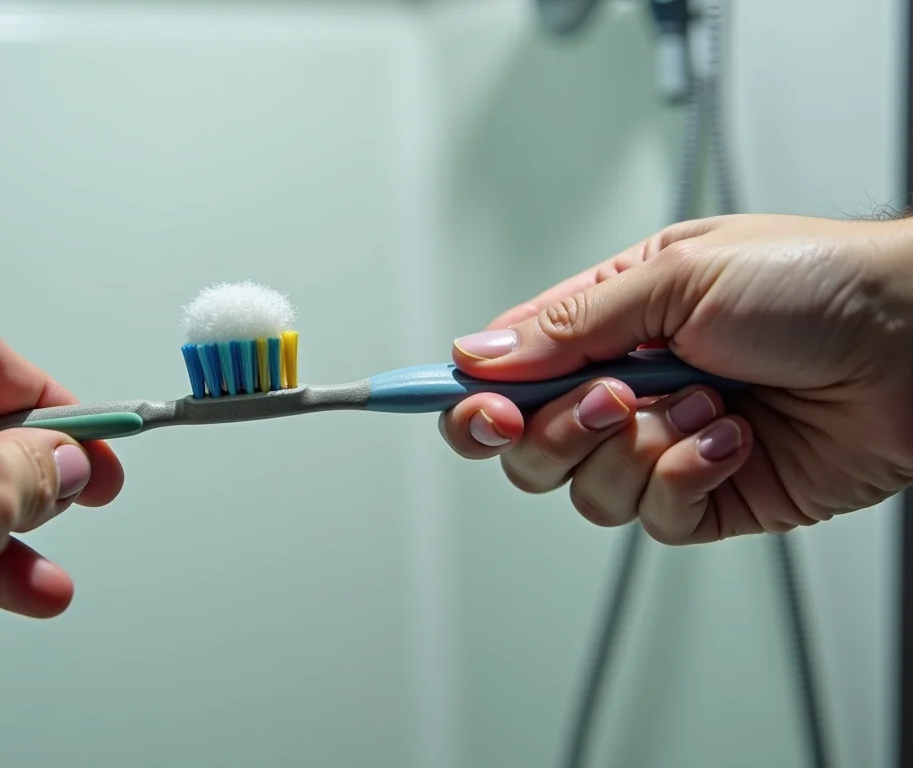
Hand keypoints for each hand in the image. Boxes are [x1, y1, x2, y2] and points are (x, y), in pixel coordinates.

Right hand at [438, 214, 912, 543]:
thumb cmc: (818, 281)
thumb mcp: (677, 276)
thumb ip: (570, 324)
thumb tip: (480, 353)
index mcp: (609, 323)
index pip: (507, 368)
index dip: (467, 392)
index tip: (444, 403)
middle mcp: (628, 386)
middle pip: (527, 444)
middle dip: (554, 430)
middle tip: (604, 399)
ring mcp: (666, 444)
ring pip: (585, 490)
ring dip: (639, 448)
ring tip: (702, 402)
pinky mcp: (710, 495)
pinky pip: (655, 516)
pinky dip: (687, 477)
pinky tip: (732, 437)